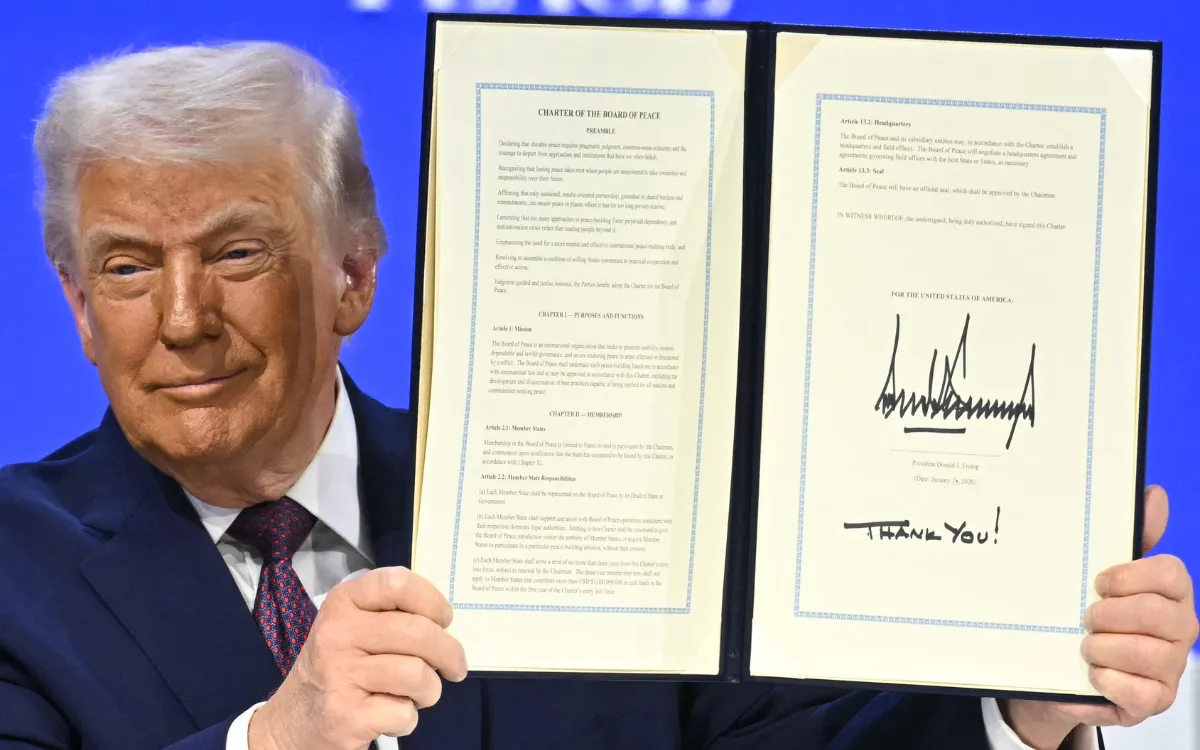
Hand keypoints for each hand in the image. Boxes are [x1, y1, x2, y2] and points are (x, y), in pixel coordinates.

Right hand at [248, 567, 467, 749]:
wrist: (294, 720)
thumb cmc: (339, 666)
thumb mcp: (355, 626)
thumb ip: (394, 615)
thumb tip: (446, 624)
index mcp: (344, 602)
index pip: (397, 583)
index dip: (432, 601)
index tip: (444, 620)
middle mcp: (337, 633)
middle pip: (418, 632)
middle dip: (449, 653)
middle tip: (455, 667)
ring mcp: (338, 674)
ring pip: (417, 674)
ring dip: (429, 690)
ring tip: (416, 694)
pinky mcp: (344, 715)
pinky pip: (403, 712)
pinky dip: (407, 719)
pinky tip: (390, 716)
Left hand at [1002, 486, 1198, 748]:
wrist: (1061, 669)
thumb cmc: (1089, 615)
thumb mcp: (1102, 576)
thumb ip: (1130, 538)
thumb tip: (1154, 495)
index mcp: (1172, 593)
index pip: (1172, 574)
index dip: (1131, 577)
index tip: (1099, 582)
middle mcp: (1180, 628)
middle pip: (1155, 613)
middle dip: (1110, 614)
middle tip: (1086, 618)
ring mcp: (1171, 666)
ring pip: (1145, 652)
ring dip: (1103, 648)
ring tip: (1085, 646)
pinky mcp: (1155, 700)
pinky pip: (1140, 692)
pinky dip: (1109, 680)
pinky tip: (1094, 674)